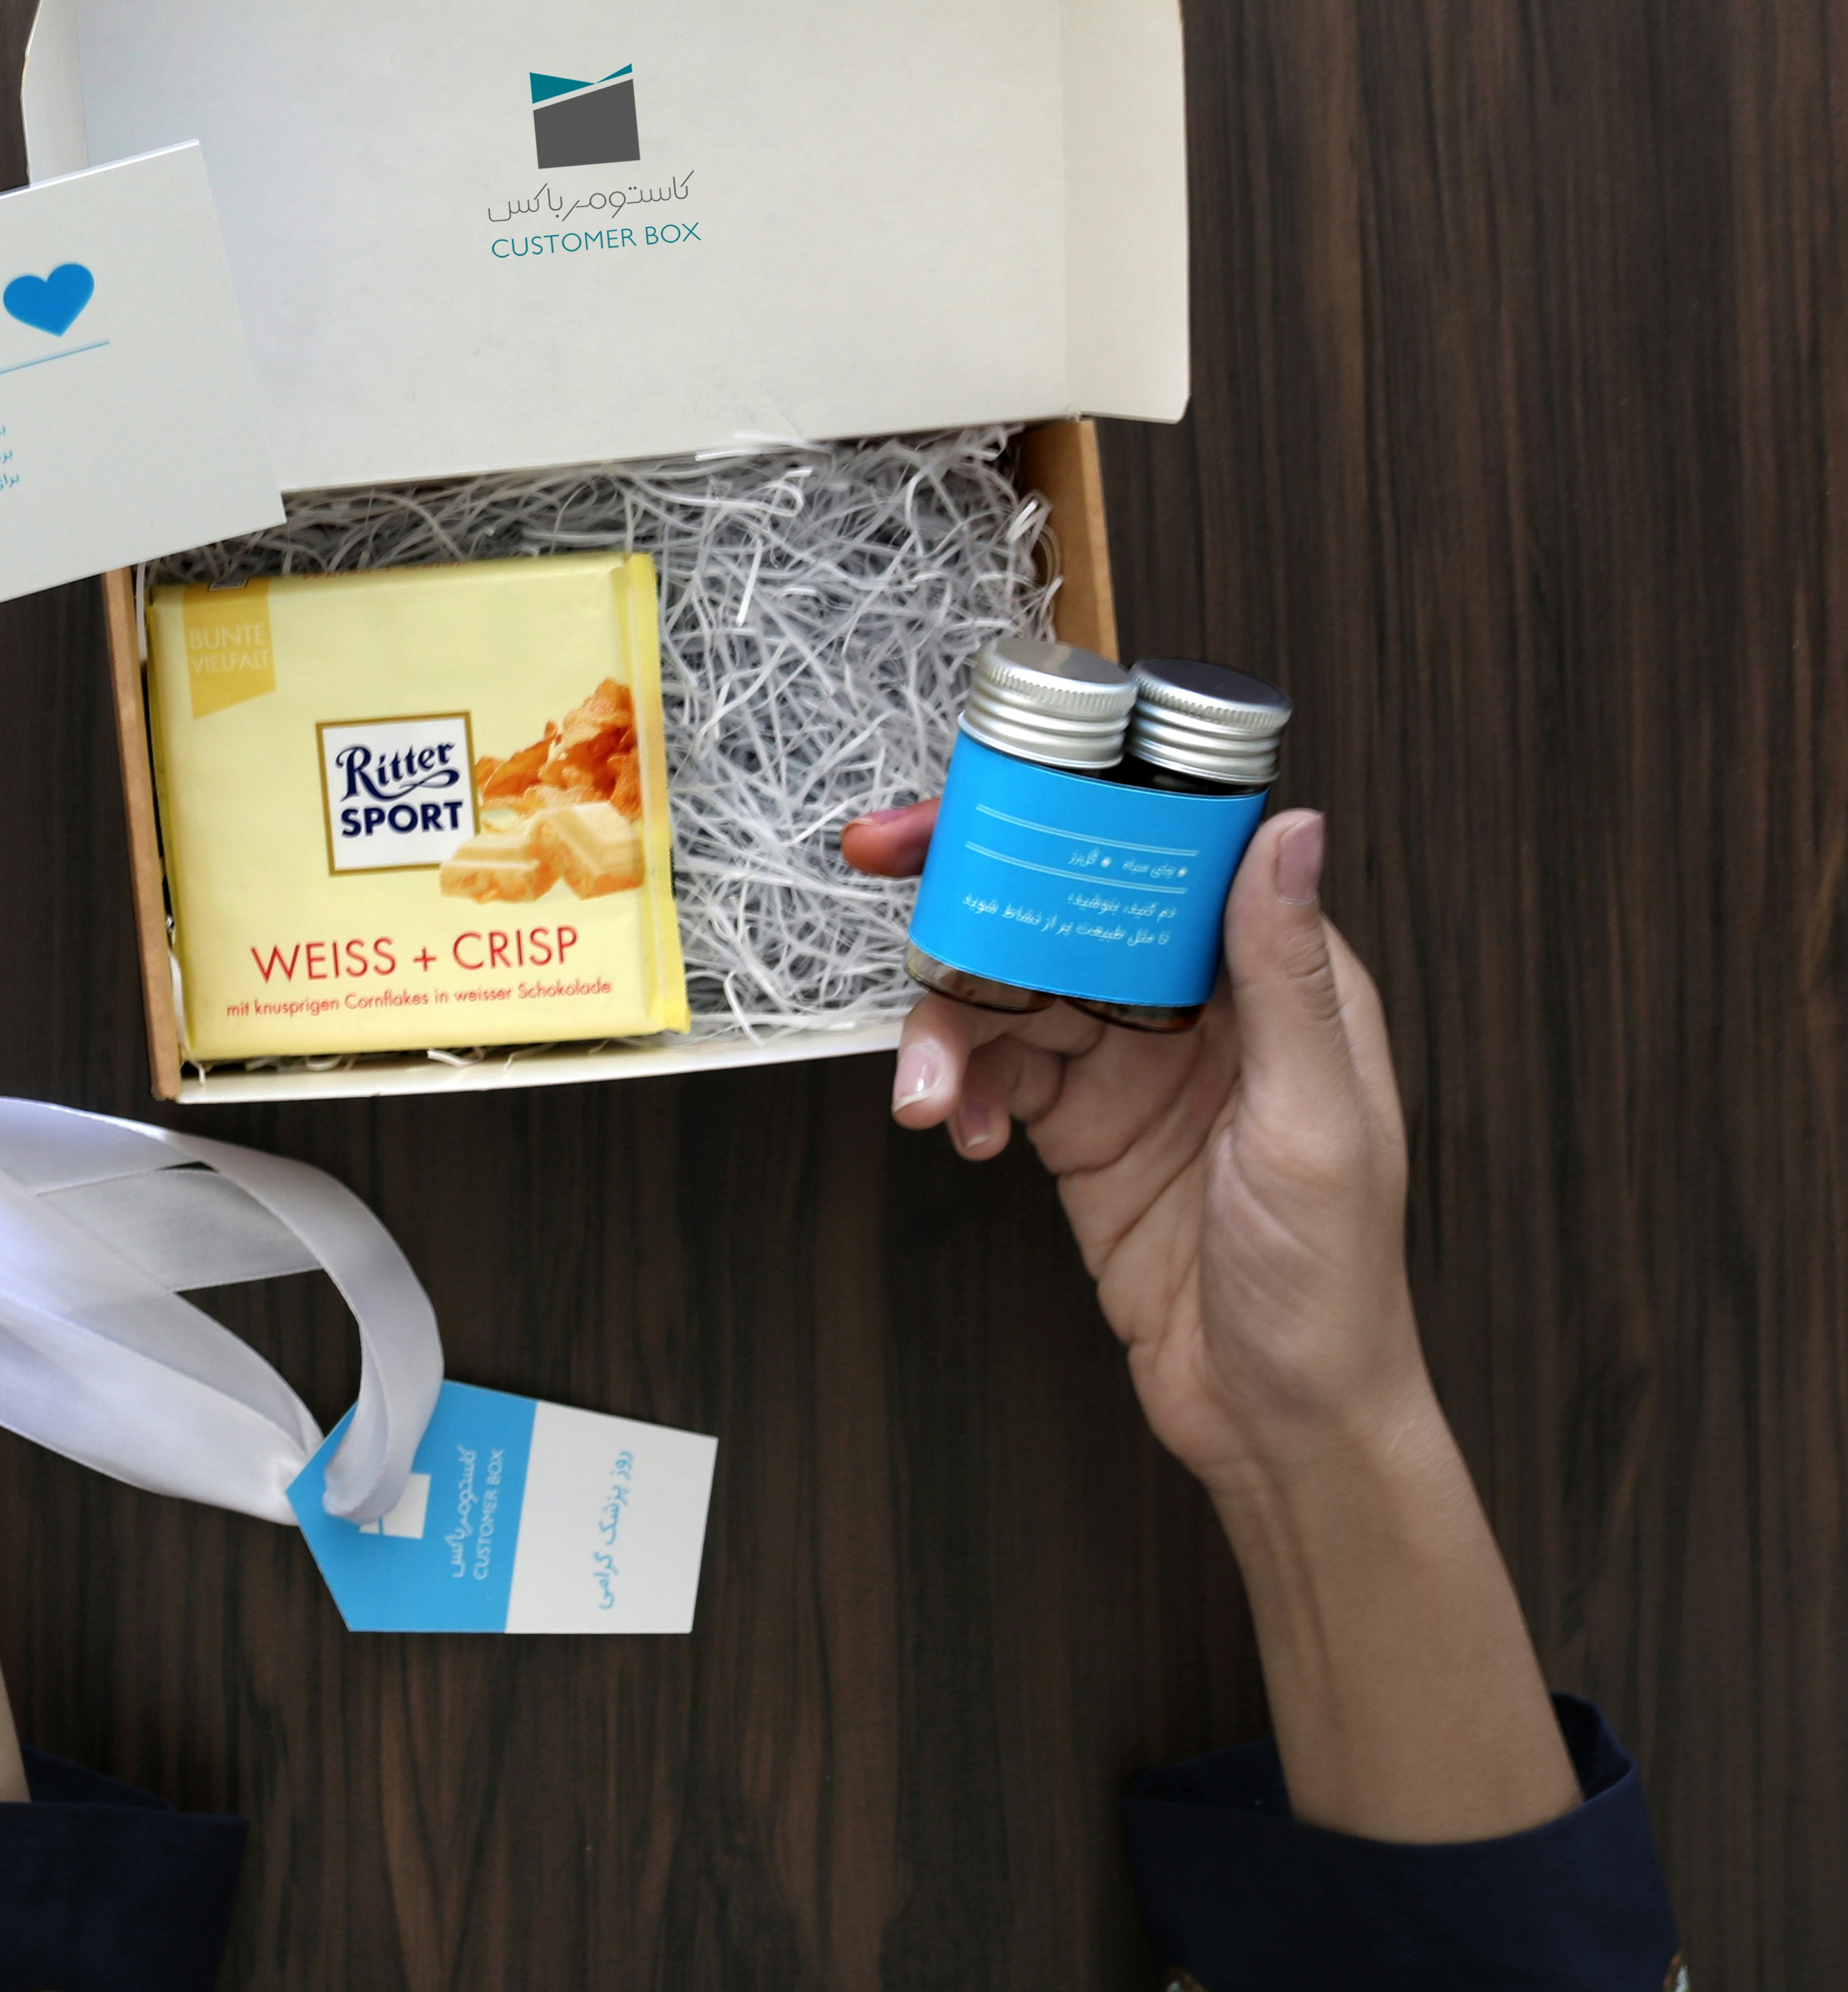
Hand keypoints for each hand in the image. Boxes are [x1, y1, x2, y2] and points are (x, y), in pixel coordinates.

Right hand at [852, 800, 1577, 1839]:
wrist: (1278, 1425)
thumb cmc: (1332, 1284)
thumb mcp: (1317, 1124)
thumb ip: (1287, 976)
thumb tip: (1291, 828)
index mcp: (1275, 982)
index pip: (1165, 854)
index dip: (1072, 807)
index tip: (984, 789)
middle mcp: (1196, 1007)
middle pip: (1064, 905)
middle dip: (971, 889)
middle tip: (882, 867)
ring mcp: (1129, 1066)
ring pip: (1009, 991)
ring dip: (949, 1027)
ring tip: (924, 1094)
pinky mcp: (1076, 1128)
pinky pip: (990, 1073)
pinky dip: (955, 1093)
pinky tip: (955, 1135)